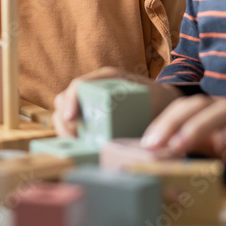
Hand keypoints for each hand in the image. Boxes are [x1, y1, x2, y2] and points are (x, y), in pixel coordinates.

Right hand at [52, 66, 182, 137]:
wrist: (162, 102)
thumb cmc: (157, 98)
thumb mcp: (152, 100)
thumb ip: (144, 110)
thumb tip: (139, 137)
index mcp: (107, 78)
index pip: (79, 85)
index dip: (71, 100)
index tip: (71, 118)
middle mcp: (93, 88)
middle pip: (64, 100)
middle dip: (64, 121)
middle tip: (76, 140)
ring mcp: (88, 102)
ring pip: (63, 113)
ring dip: (65, 130)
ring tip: (78, 146)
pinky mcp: (87, 116)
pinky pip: (70, 125)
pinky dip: (71, 136)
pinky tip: (81, 147)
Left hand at [140, 94, 225, 188]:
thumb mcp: (219, 149)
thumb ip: (195, 145)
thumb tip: (161, 151)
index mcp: (211, 116)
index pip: (181, 110)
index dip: (161, 123)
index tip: (143, 145)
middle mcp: (225, 111)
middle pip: (194, 105)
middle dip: (170, 123)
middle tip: (152, 145)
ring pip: (219, 111)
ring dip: (196, 127)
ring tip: (178, 145)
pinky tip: (225, 143)